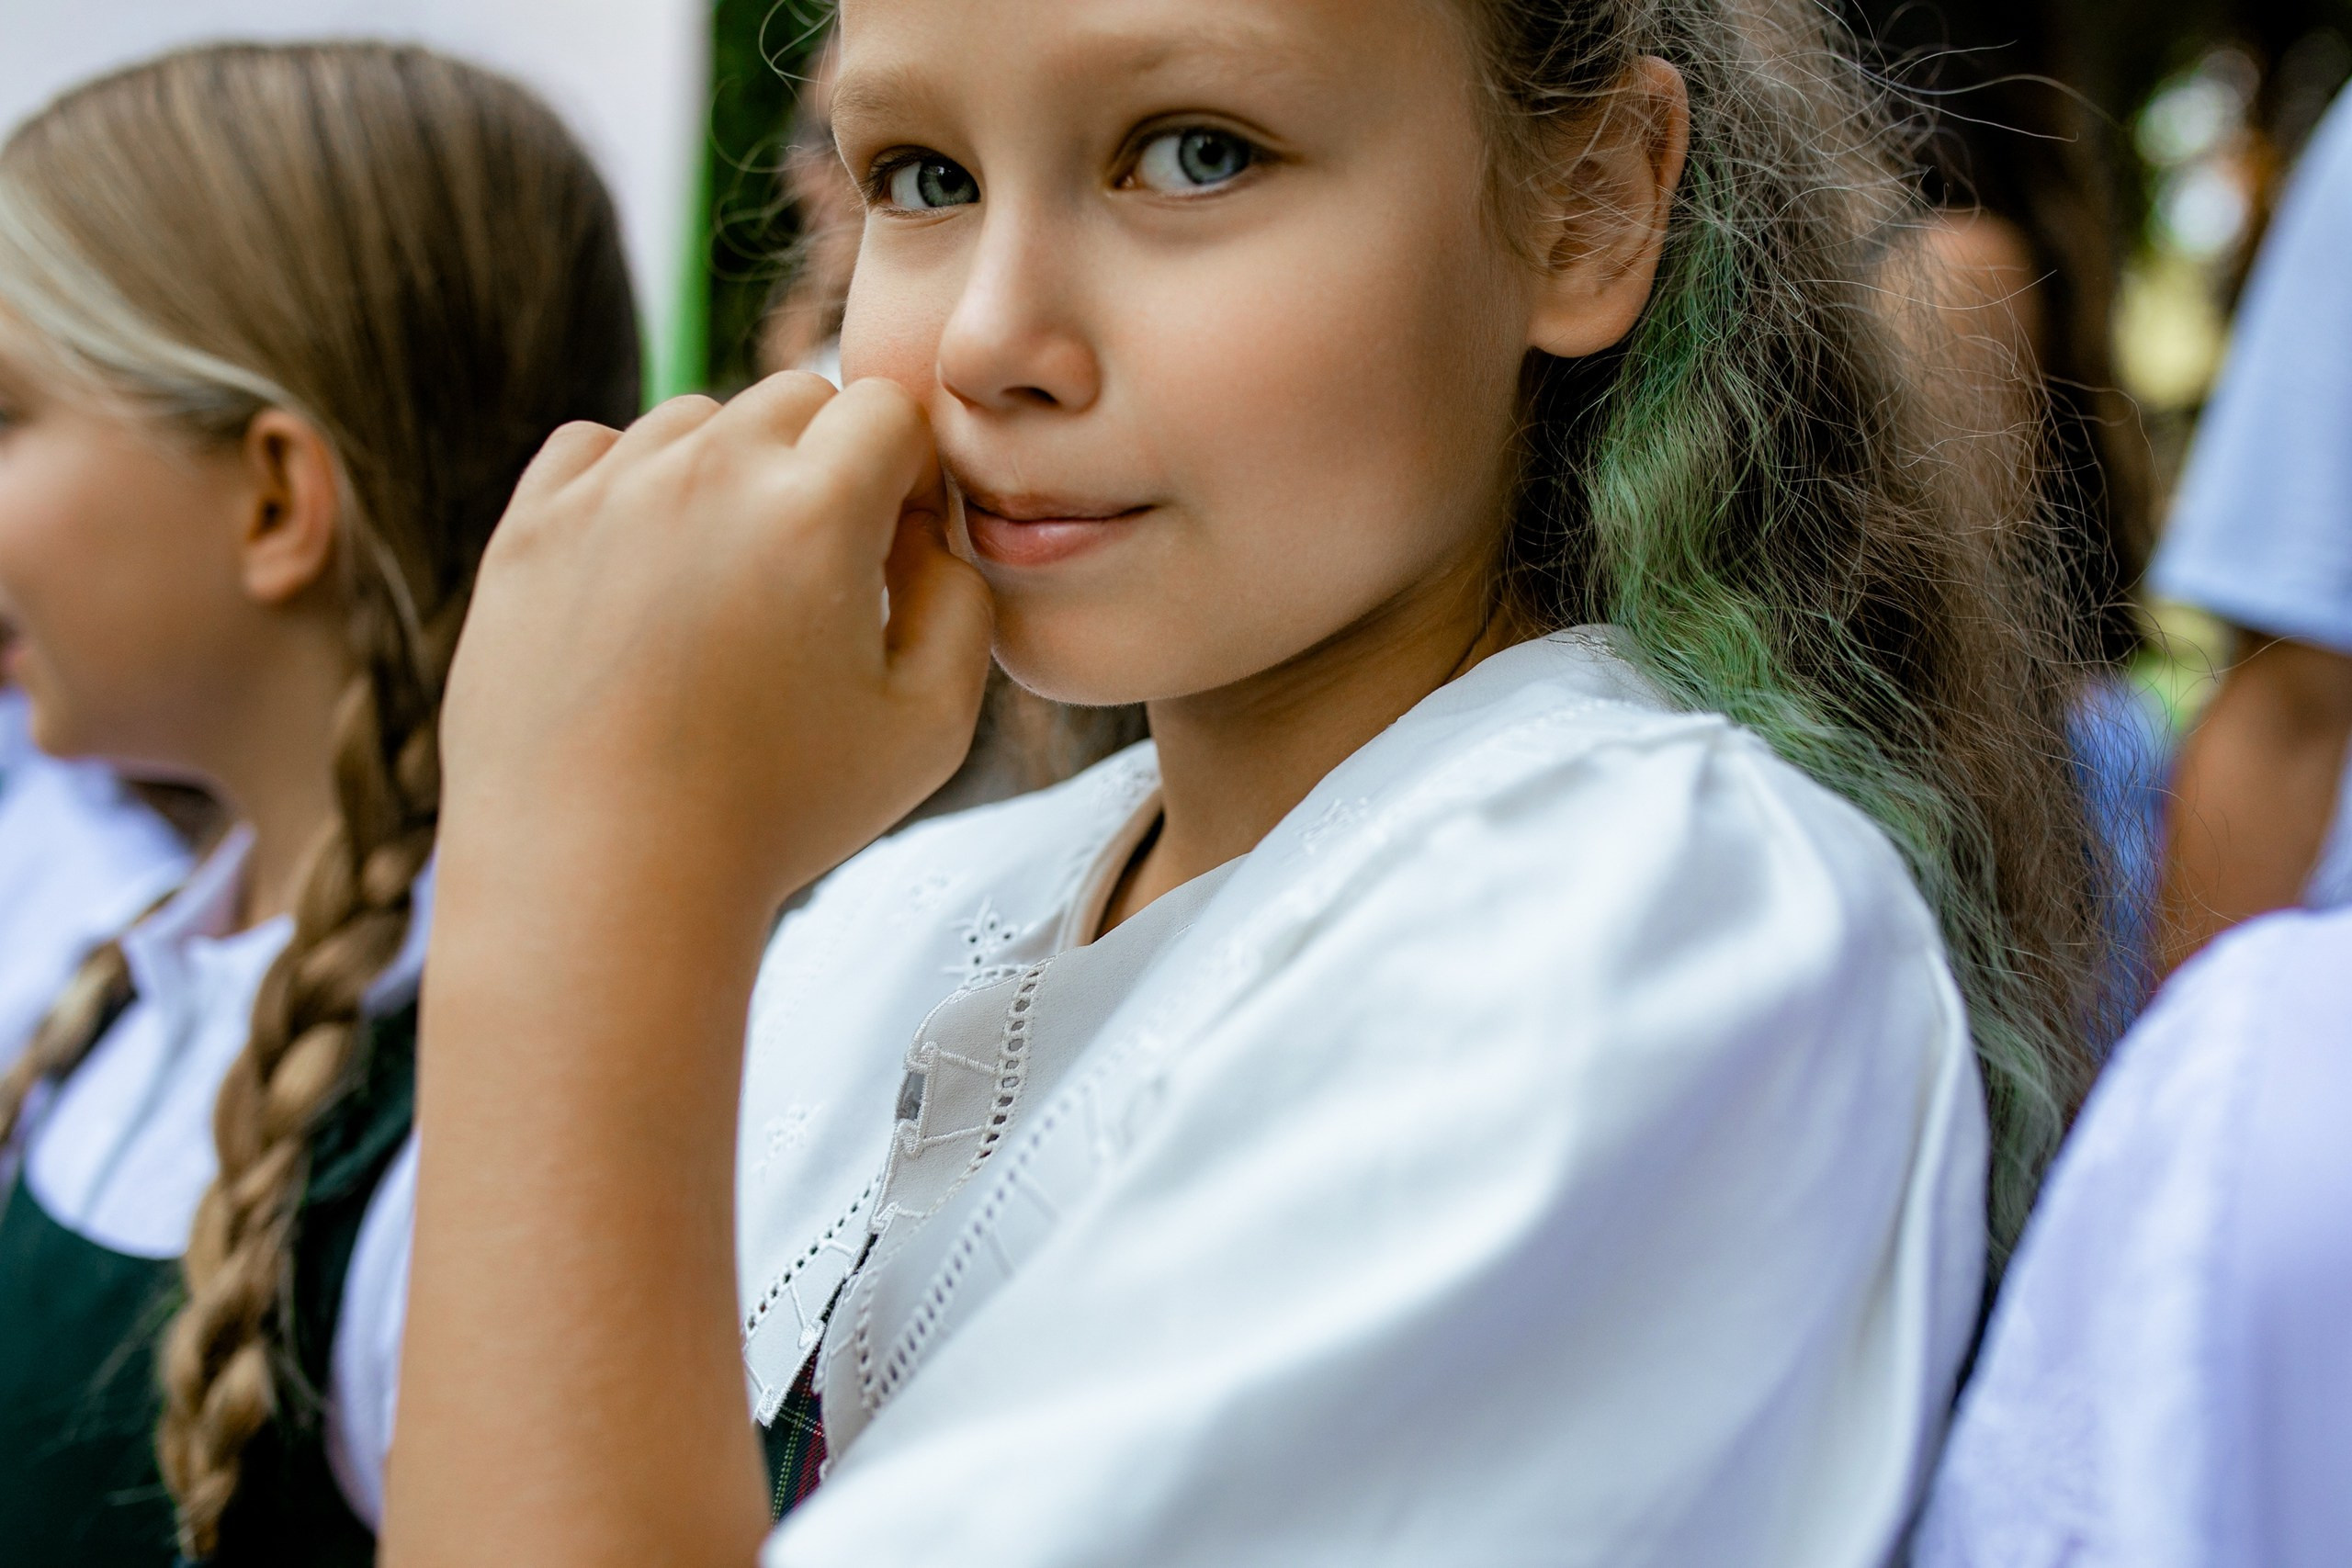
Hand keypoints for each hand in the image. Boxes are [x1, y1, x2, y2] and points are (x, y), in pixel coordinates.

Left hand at [439, 373, 993, 910]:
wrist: (598, 877)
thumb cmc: (775, 815)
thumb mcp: (932, 726)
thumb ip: (964, 604)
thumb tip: (928, 536)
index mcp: (815, 509)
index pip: (890, 408)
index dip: (911, 476)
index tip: (895, 554)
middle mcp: (705, 472)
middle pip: (795, 400)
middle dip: (828, 465)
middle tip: (820, 576)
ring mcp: (603, 493)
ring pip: (696, 421)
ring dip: (731, 475)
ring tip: (729, 589)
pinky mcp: (528, 531)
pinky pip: (595, 451)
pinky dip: (632, 487)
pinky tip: (650, 573)